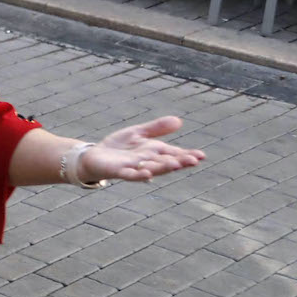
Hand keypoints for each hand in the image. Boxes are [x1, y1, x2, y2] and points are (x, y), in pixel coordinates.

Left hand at [78, 117, 203, 182]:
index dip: (187, 155)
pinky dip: (139, 175)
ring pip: (151, 169)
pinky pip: (130, 175)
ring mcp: (134, 167)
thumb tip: (179, 120)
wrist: (95, 156)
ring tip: (175, 164)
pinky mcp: (119, 171)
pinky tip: (147, 174)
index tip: (202, 155)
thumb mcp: (139, 133)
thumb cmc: (119, 146)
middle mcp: (147, 161)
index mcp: (154, 152)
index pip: (174, 154)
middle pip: (166, 162)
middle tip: (194, 161)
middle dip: (179, 162)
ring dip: (162, 167)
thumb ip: (157, 128)